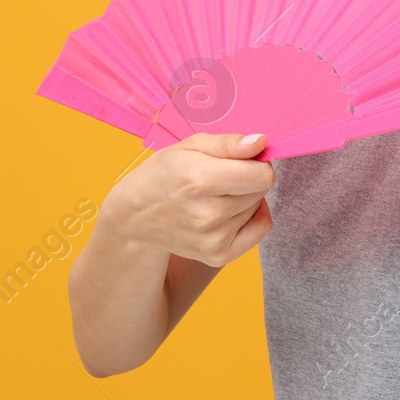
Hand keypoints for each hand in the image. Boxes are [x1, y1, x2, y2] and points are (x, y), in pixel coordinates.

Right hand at [104, 132, 274, 267]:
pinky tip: (230, 211)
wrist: (136, 216)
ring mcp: (213, 239)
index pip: (262, 175)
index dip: (258, 162)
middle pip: (262, 190)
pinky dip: (252, 217)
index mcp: (200, 180)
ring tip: (215, 196)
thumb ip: (230, 143)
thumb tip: (262, 143)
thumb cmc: (165, 174)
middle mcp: (208, 215)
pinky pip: (260, 229)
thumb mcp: (191, 146)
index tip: (244, 159)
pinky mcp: (218, 256)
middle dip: (248, 178)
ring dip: (244, 198)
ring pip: (258, 207)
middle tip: (221, 177)